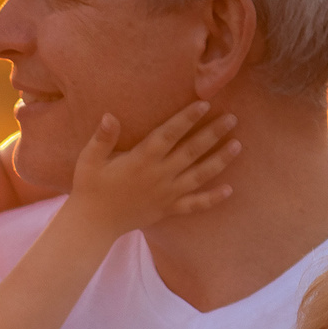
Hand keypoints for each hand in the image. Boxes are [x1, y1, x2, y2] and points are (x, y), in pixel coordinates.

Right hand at [64, 101, 238, 236]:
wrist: (93, 224)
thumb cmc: (89, 188)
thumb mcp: (89, 160)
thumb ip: (102, 138)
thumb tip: (110, 115)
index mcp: (142, 160)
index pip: (169, 134)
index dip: (187, 118)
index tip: (205, 104)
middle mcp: (159, 175)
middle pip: (192, 151)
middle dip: (213, 133)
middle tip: (232, 118)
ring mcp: (167, 194)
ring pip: (200, 175)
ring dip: (220, 160)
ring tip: (238, 145)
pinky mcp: (168, 209)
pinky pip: (194, 205)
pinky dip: (212, 199)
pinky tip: (229, 190)